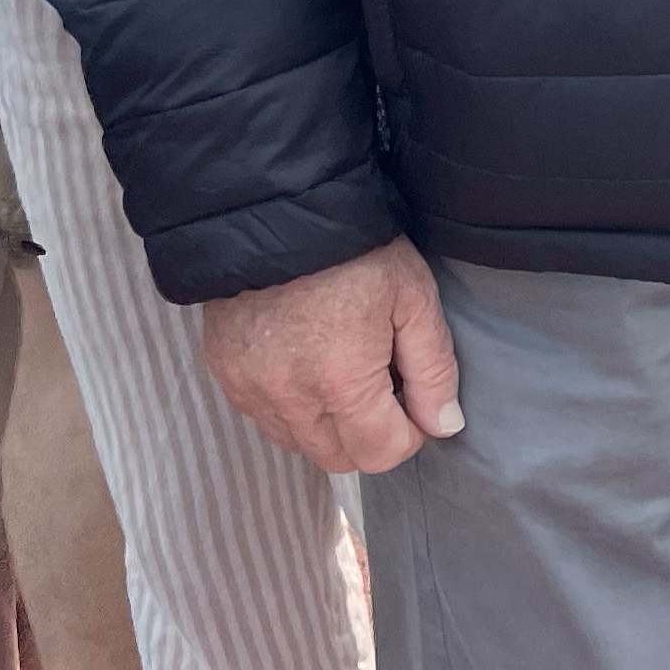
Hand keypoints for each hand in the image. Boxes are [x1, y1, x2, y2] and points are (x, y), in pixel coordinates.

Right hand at [199, 238, 463, 474]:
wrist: (277, 211)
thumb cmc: (357, 251)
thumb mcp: (414, 299)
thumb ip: (433, 370)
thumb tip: (444, 426)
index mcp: (341, 383)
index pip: (379, 454)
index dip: (408, 435)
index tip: (415, 402)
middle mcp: (288, 398)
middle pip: (337, 458)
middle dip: (369, 435)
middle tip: (384, 385)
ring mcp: (249, 389)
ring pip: (298, 442)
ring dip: (329, 425)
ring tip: (345, 369)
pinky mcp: (225, 374)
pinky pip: (264, 416)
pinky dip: (292, 406)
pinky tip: (308, 363)